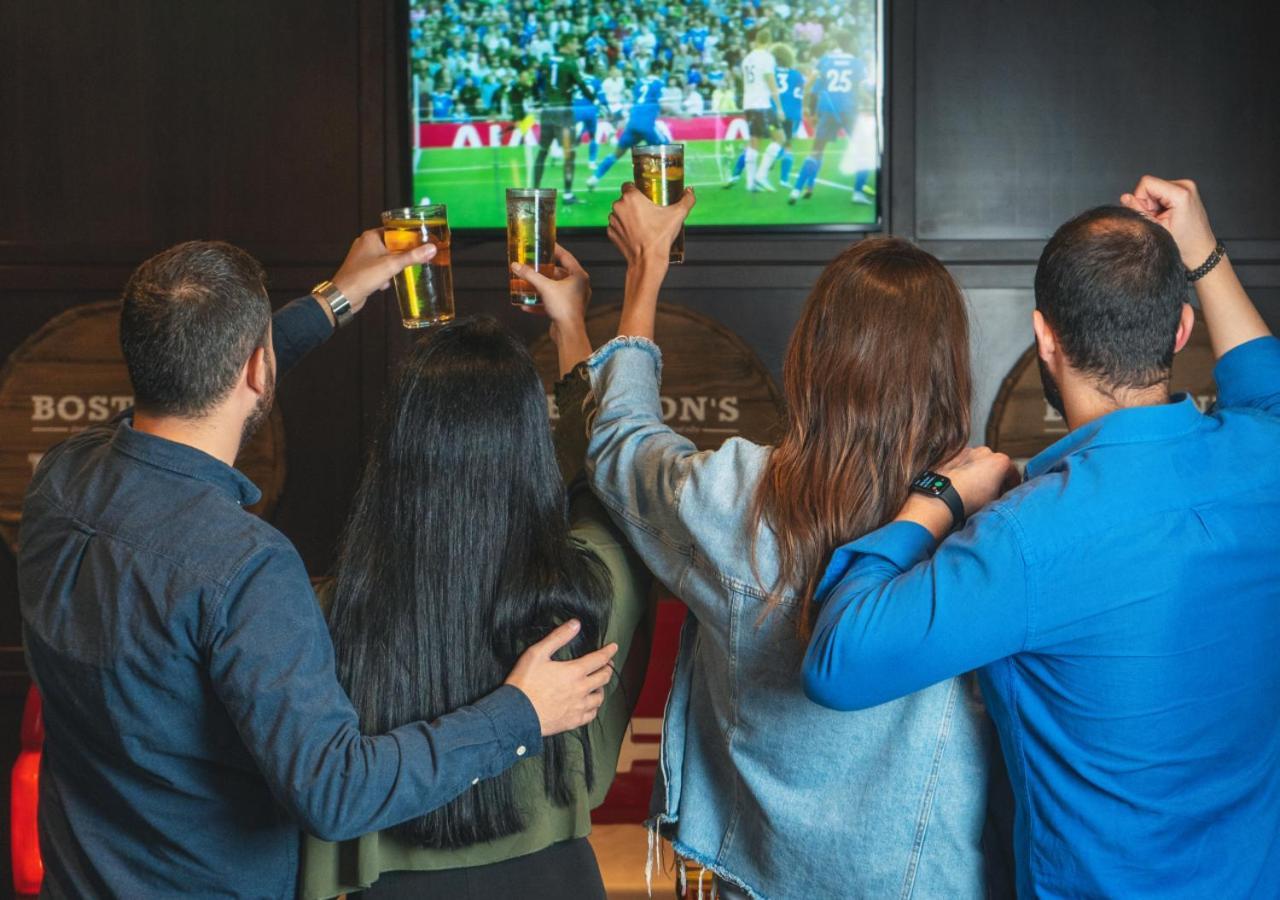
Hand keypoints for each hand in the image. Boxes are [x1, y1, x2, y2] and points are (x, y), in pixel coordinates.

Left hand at [330, 228, 436, 313]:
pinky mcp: (362, 269)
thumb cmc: (362, 277)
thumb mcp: (392, 265)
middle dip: (402, 254)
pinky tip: (386, 282)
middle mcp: (365, 244)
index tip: (419, 240)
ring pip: (386, 257)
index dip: (407, 235)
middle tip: (414, 258)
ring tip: (399, 272)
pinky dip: (384, 275)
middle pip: (391, 244)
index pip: (394, 230)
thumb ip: (412, 257)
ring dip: (393, 266)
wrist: (344, 295)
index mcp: (371, 236)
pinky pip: (379, 268)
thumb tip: (430, 249)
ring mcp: (363, 257)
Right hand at [504, 620, 618, 735]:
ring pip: (600, 697)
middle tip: (607, 664)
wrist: (516, 714)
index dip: (608, 651)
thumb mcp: (537, 653)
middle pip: (604, 677)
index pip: (599, 659)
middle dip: (608, 668)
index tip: (613, 647)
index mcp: (574, 672)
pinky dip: (594, 707)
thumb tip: (575, 625)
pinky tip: (590, 704)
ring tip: (598, 684)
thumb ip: (558, 637)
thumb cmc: (524, 684)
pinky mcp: (573, 721)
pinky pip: (591, 715)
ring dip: (601, 688)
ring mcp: (578, 707)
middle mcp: (581, 690)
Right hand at [510, 244, 591, 325]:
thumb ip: (530, 275)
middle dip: (544, 271)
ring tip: (527, 283)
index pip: (566, 257)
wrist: (568, 333)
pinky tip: (526, 305)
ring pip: (554, 289)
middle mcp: (578, 286)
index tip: (546, 244)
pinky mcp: (567, 310)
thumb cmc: (564, 308)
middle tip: (533, 265)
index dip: (555, 249)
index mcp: (579, 276)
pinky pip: (552, 302)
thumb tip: (516, 266)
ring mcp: (573, 299)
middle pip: (559, 274)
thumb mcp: (544, 287)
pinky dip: (540, 303)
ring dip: (540, 288)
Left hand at [606, 182, 695, 266]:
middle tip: (648, 211)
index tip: (646, 195)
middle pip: (625, 199)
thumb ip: (687, 200)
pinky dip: (624, 228)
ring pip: (620, 212)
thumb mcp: (678, 215)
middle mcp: (618, 206)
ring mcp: (613, 221)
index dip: (637, 189)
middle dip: (635, 204)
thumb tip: (689, 192)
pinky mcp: (611, 233)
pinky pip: (617, 225)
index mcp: (631, 197)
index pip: (629, 184)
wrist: (648, 261)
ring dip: (628, 215)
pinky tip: (636, 232)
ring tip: (643, 224)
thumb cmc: (659, 238)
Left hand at [937, 446, 1019, 515]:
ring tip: (973, 488)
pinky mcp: (950, 454)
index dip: (1012, 484)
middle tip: (991, 491)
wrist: (941, 496)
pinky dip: (963, 469)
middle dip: (994, 476)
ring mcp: (966, 451)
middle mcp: (984, 451)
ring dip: (978, 471)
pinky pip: (961, 462)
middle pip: (994, 464)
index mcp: (1000, 460)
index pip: (1012, 472)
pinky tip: (960, 482)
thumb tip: (999, 493)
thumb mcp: (995, 500)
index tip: (1009, 491)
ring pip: (977, 461)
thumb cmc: (969, 499)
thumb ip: (1002, 492)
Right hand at [1119, 175, 1216, 268]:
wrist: (1201, 251)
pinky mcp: (1185, 190)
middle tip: (1159, 220)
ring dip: (1154, 204)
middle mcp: (1185, 185)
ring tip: (1165, 219)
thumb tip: (1125, 197)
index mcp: (1180, 193)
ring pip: (1155, 189)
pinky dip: (1160, 204)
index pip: (1146, 183)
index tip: (1150, 215)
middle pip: (1150, 185)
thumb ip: (1138, 210)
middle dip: (1148, 203)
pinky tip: (1168, 216)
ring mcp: (1187, 187)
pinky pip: (1162, 191)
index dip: (1140, 199)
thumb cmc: (1184, 244)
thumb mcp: (1157, 229)